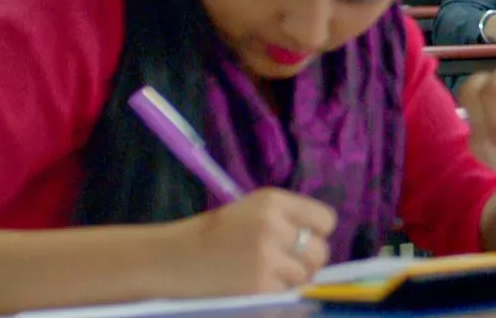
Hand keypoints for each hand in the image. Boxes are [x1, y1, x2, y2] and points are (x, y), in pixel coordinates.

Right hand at [166, 188, 336, 296]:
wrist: (170, 258)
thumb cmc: (212, 235)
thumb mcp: (251, 211)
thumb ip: (286, 220)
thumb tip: (318, 243)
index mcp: (273, 201)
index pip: (325, 220)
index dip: (316, 234)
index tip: (299, 241)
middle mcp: (274, 225)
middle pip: (320, 251)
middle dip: (307, 262)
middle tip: (284, 264)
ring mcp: (267, 256)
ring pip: (306, 275)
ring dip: (292, 279)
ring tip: (266, 274)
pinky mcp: (259, 284)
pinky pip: (287, 292)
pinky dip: (276, 293)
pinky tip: (254, 285)